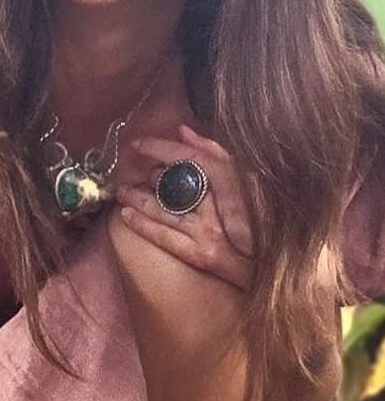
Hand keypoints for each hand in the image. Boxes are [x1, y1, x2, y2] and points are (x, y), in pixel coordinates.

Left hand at [115, 124, 256, 291]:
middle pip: (177, 182)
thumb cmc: (267, 222)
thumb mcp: (252, 181)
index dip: (163, 148)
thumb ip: (218, 153)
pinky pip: (165, 236)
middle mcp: (227, 207)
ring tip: (122, 192)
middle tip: (138, 172)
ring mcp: (213, 233)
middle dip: (153, 175)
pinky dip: (143, 224)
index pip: (195, 157)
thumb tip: (183, 131)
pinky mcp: (204, 256)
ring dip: (139, 198)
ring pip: (165, 208)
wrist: (278, 268)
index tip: (139, 144)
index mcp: (243, 184)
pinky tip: (126, 215)